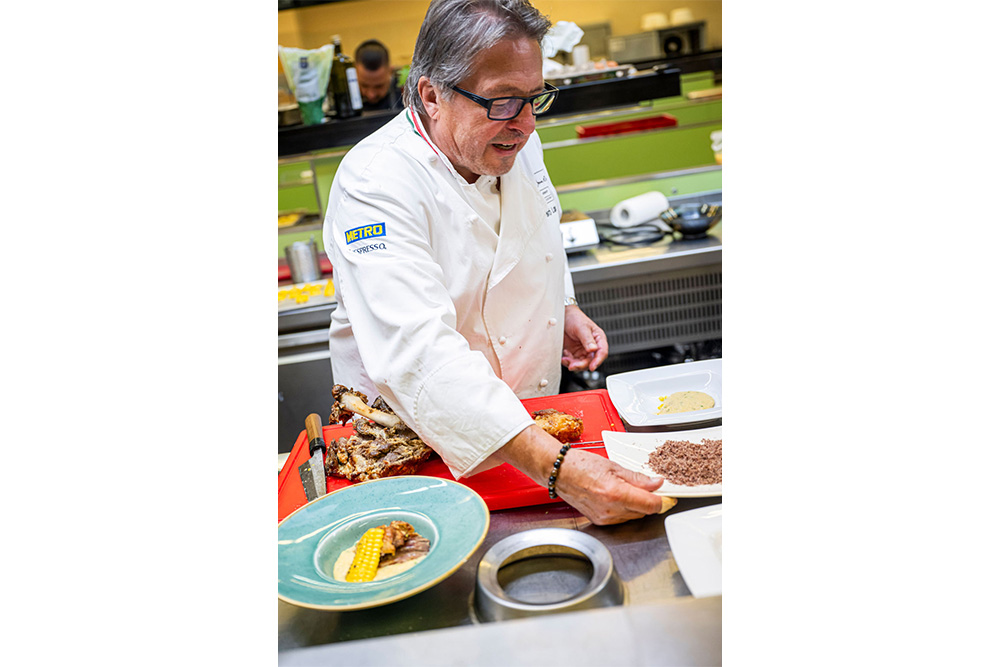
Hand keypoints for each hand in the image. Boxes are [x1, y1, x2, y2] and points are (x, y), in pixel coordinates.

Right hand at [496, 426, 665, 525]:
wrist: (559, 472)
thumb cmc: (581, 465)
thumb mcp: (613, 466)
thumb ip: (637, 478)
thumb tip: (657, 483)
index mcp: (616, 493)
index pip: (651, 505)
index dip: (663, 501)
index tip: (668, 496)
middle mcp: (610, 509)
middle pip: (644, 512)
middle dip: (649, 501)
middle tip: (649, 488)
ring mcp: (604, 518)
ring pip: (633, 516)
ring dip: (637, 505)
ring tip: (627, 488)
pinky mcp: (600, 521)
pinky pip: (621, 518)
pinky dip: (625, 509)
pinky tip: (617, 496)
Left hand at [562, 305, 608, 371]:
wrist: (561, 316)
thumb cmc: (574, 318)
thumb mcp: (581, 327)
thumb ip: (587, 338)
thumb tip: (593, 349)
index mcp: (598, 339)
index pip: (602, 352)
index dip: (598, 361)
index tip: (592, 367)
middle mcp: (592, 346)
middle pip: (591, 361)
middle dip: (582, 365)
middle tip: (573, 365)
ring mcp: (582, 350)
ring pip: (581, 364)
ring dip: (573, 364)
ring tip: (565, 359)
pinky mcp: (573, 353)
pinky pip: (572, 362)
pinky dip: (567, 362)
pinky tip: (564, 356)